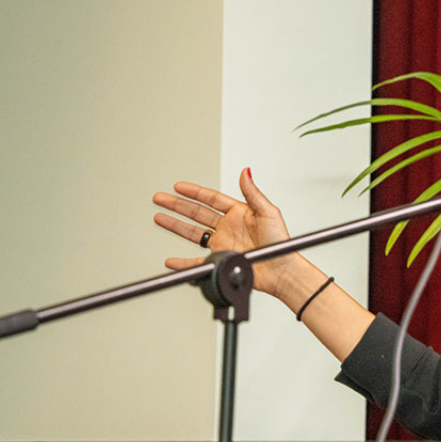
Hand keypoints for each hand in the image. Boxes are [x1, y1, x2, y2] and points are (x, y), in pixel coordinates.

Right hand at [152, 168, 297, 296]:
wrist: (282, 270)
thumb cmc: (280, 242)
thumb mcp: (268, 212)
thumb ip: (253, 193)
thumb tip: (246, 172)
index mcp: (239, 213)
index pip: (211, 198)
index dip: (194, 192)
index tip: (179, 186)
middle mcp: (229, 228)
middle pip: (196, 213)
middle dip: (177, 205)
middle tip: (160, 198)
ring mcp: (223, 244)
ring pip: (193, 233)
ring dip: (175, 226)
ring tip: (159, 217)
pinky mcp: (221, 260)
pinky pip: (196, 261)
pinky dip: (182, 262)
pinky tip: (171, 260)